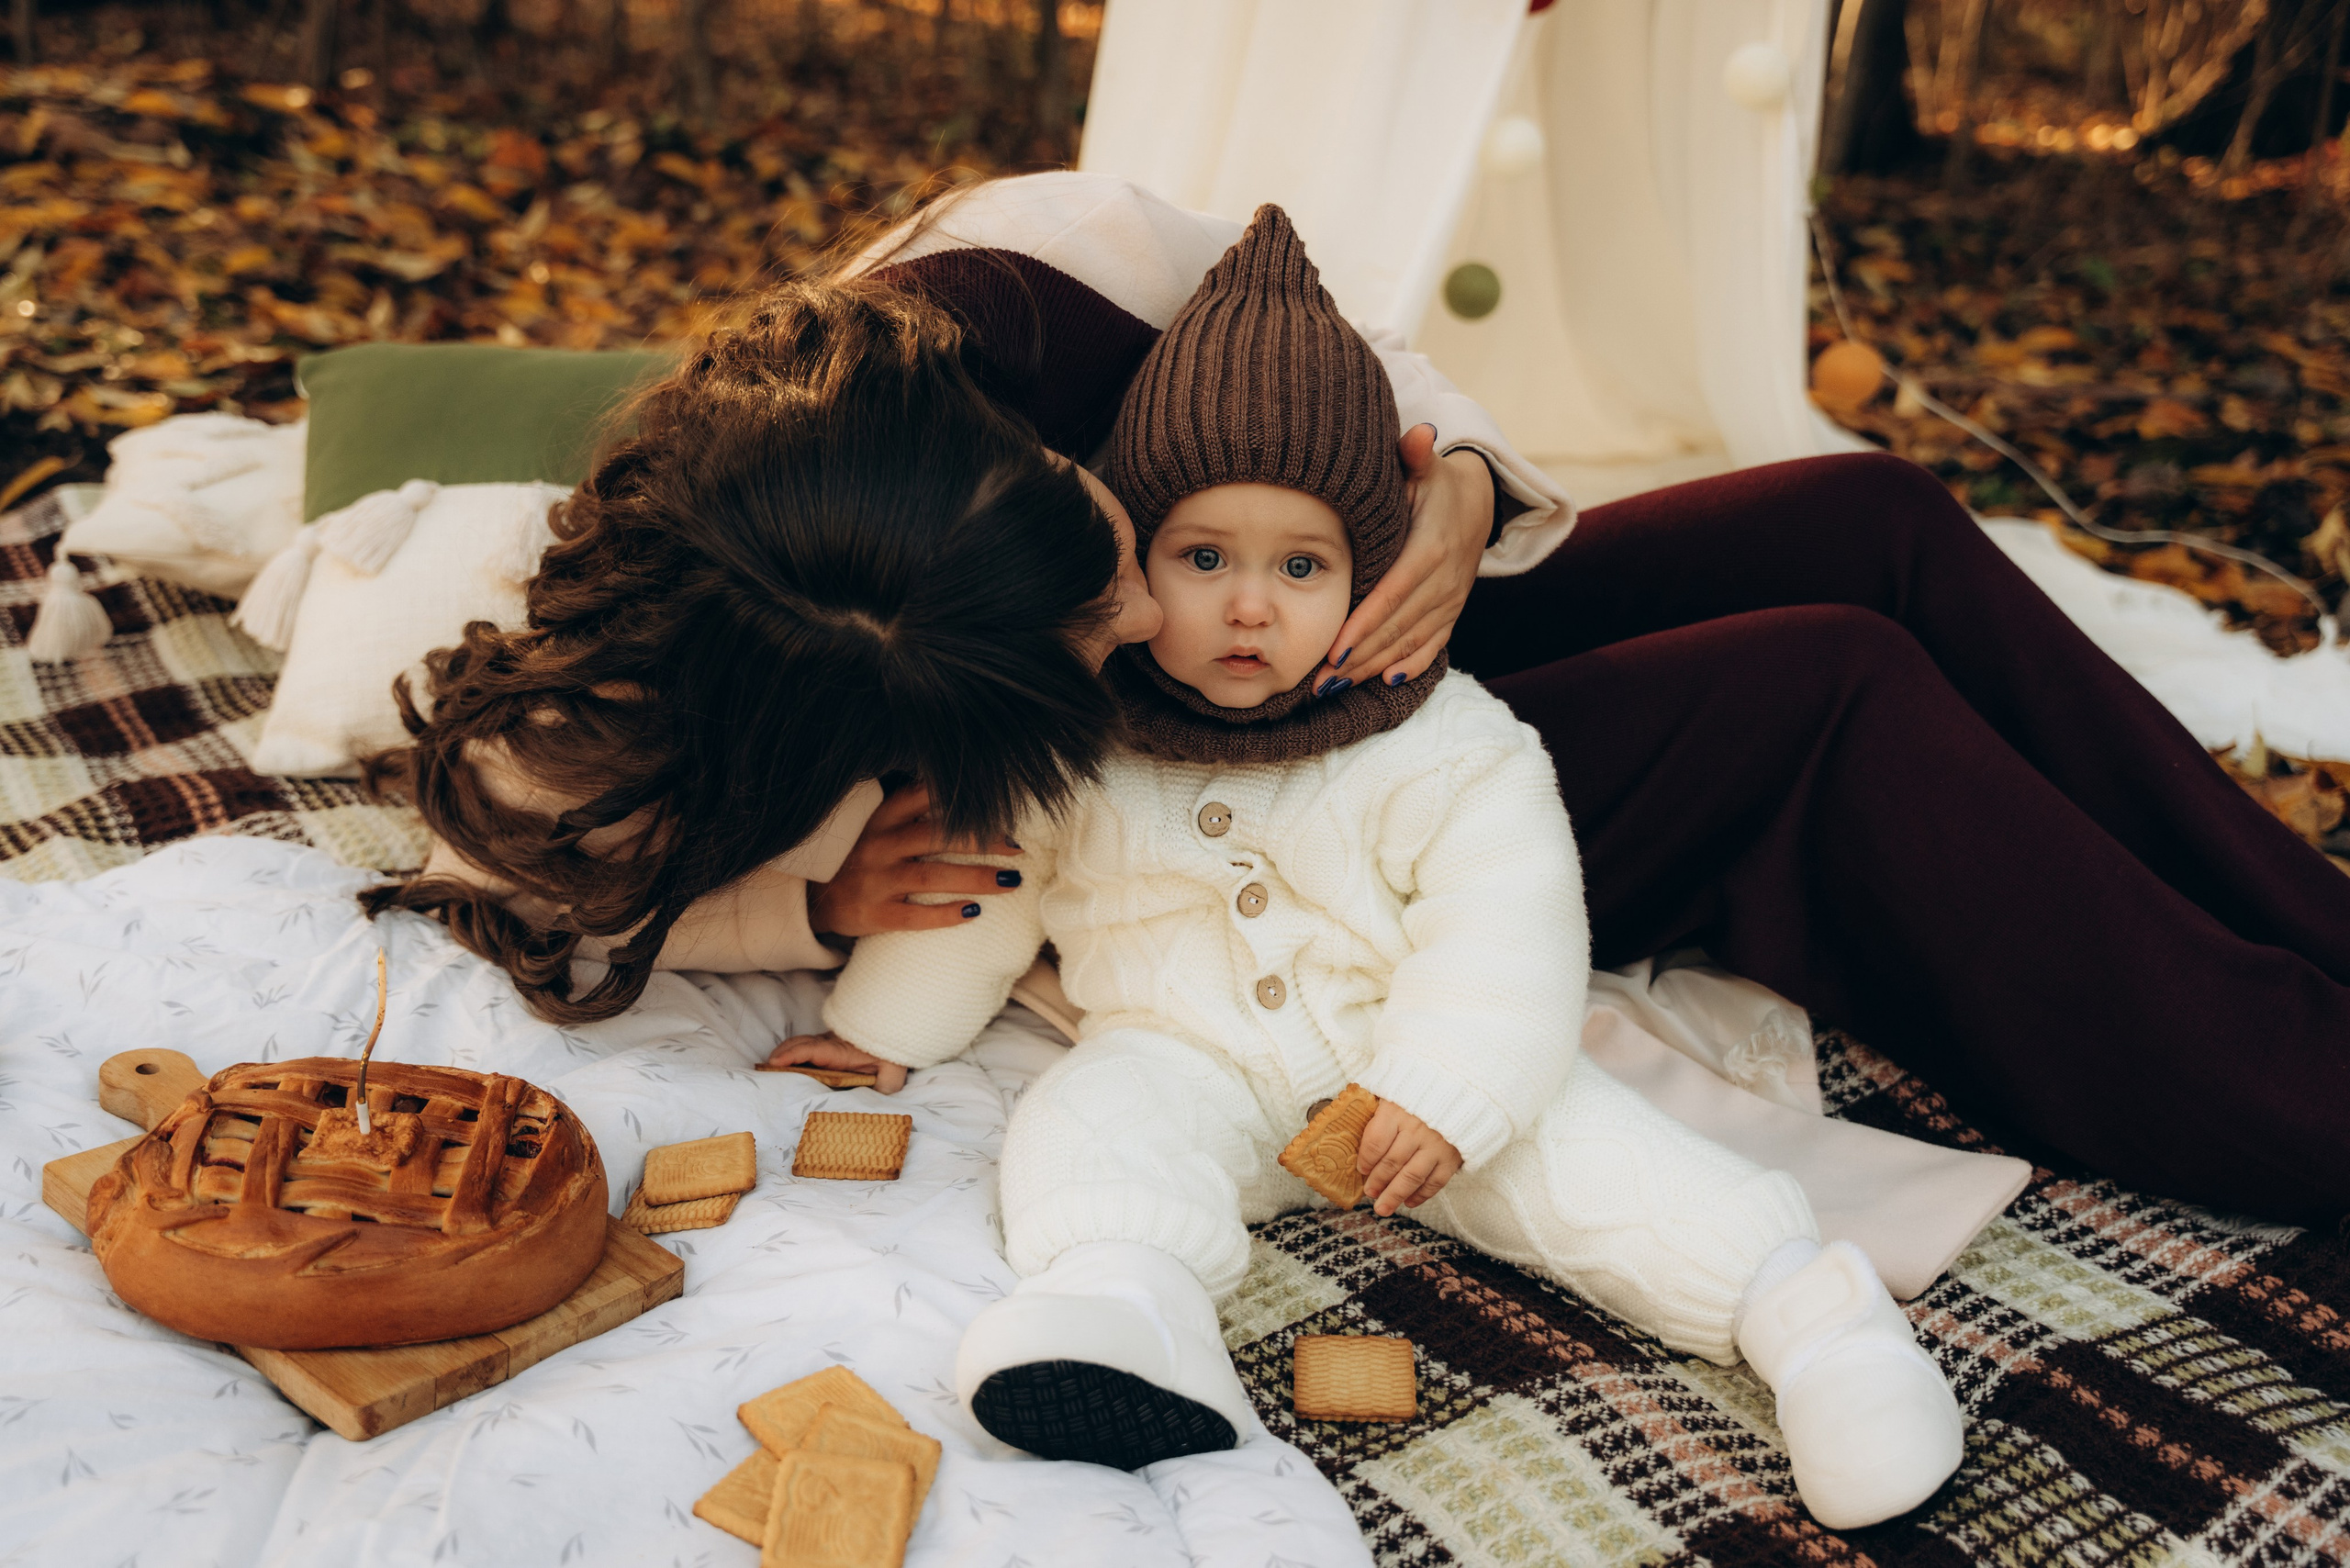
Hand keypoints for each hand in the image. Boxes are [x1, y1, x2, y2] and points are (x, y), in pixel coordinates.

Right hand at [765, 1032, 908, 1094]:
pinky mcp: (828, 1047)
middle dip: (780, 1055)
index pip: (813, 1050)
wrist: (896, 1040)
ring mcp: (828, 1044)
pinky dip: (791, 1053)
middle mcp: (831, 1045)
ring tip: (768, 1069)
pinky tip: (782, 1065)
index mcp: (842, 1052)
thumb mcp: (890, 1077)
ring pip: (800, 1044)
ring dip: (783, 1053)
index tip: (775, 1062)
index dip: (793, 1055)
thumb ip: (881, 1089)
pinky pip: (806, 1047)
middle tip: (763, 1071)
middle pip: (800, 1044)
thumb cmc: (892, 1061)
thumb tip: (869, 1103)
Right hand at [807, 782, 1021, 937]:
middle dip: (981, 841)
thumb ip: (907, 809)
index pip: (921, 797)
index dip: (960, 798)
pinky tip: (973, 912)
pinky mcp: (873, 914)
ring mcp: (875, 880)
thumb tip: (959, 790)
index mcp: (879, 819)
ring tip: (1011, 880)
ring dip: (976, 877)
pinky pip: (914, 915)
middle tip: (1017, 847)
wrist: (808, 901)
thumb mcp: (872, 825)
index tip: (996, 803)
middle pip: (937, 836)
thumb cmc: (852, 858)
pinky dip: (945, 914)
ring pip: (932, 875)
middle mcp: (878, 845)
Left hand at [1313, 424, 1491, 693]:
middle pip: (1398, 627)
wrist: (1479, 500)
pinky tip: (1386, 681)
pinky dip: (1413, 665)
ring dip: (1375, 667)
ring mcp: (1452, 599)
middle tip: (1320, 680)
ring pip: (1413, 641)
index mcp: (1431, 548)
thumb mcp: (1425, 465)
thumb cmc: (1434, 482)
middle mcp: (1445, 580)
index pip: (1392, 594)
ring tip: (1337, 687)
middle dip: (1360, 657)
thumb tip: (1419, 434)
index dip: (1365, 624)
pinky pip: (1436, 644)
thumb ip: (1415, 454)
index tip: (1335, 649)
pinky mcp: (1454, 610)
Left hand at [1355, 1098, 1463, 1216]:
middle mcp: (1416, 1129)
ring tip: (1383, 1207)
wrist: (1463, 1087)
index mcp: (1396, 1110)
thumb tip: (1351, 1127)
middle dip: (1378, 1181)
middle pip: (1392, 1162)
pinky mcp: (1452, 1157)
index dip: (1366, 1159)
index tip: (1361, 1169)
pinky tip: (1408, 1201)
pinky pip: (1435, 1182)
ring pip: (1411, 1176)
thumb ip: (1375, 1108)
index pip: (1376, 1141)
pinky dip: (1421, 1195)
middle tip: (1370, 1193)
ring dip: (1395, 1195)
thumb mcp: (1393, 1089)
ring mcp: (1436, 1145)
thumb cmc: (1419, 1089)